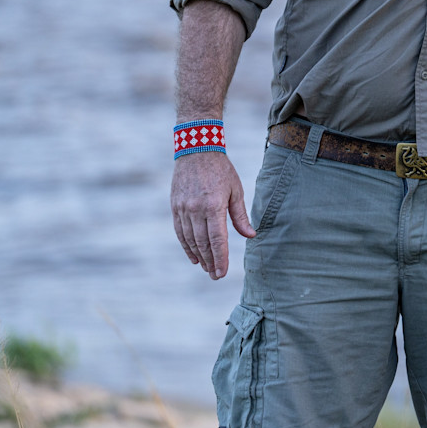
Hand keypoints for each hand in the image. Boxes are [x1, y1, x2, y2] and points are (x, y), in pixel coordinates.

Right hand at [170, 152, 253, 279]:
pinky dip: (186, 246)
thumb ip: (240, 216)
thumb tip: (251, 236)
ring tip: (207, 268)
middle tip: (216, 276)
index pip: (217, 239)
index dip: (220, 258)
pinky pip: (180, 232)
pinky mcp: (175, 207)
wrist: (196, 151)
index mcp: (214, 206)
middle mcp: (196, 210)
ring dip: (199, 256)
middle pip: (203, 243)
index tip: (222, 273)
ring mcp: (183, 209)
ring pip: (190, 240)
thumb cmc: (221, 170)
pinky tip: (194, 256)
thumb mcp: (236, 191)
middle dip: (210, 261)